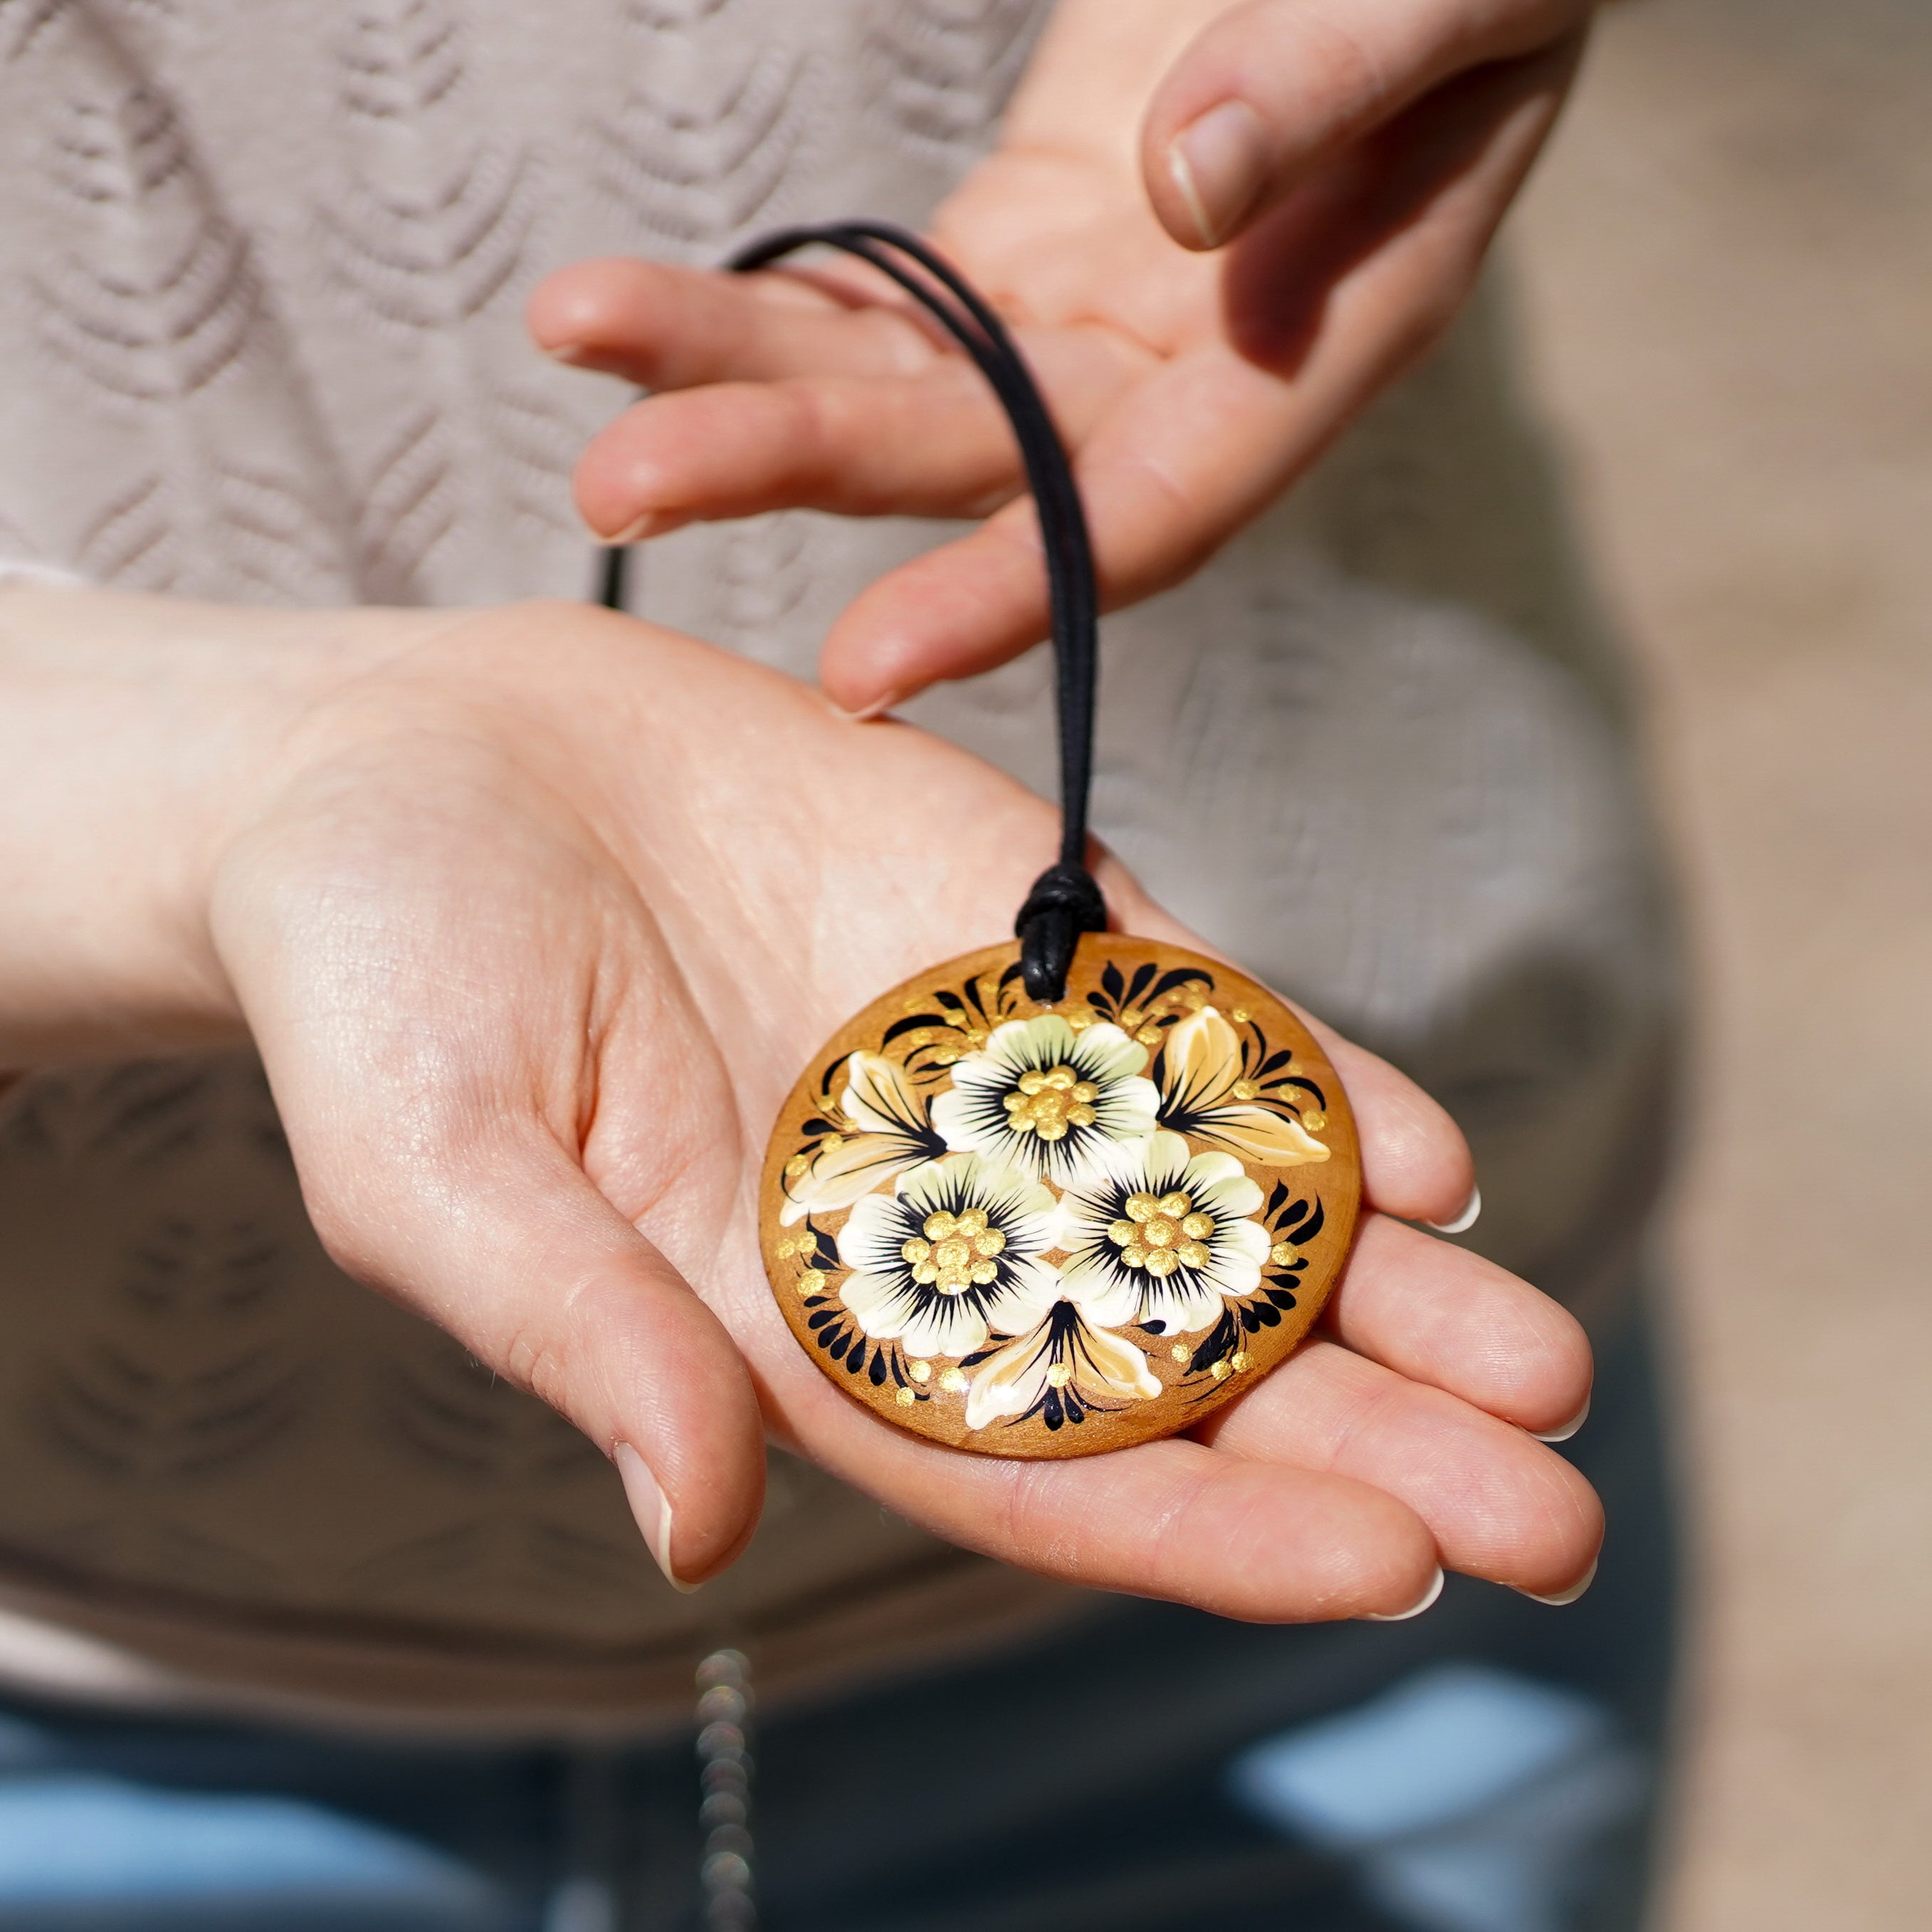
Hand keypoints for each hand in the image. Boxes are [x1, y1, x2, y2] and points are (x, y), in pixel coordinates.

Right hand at [0, 589, 1597, 1608]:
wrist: (407, 762)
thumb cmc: (379, 974)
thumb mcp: (439, 1163)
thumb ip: (579, 1334)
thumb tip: (701, 1533)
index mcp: (780, 1317)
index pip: (1014, 1466)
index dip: (1194, 1529)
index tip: (1381, 1573)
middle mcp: (908, 1214)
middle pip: (1159, 1363)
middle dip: (1354, 1442)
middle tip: (1554, 1521)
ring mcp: (972, 1067)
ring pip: (1205, 1205)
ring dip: (1377, 1288)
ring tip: (1545, 1358)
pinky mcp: (1000, 926)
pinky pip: (1182, 1028)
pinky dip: (1304, 1089)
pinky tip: (1427, 1157)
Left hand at [531, 0, 1593, 714]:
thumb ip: (1339, 73)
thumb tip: (1186, 193)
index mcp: (1318, 342)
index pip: (1149, 516)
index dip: (1010, 594)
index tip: (862, 665)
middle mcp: (1187, 371)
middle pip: (974, 465)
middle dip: (793, 466)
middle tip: (617, 480)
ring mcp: (1093, 317)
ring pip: (899, 389)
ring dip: (735, 383)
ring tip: (575, 341)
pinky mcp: (1026, 245)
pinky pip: (883, 306)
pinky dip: (764, 312)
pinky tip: (632, 319)